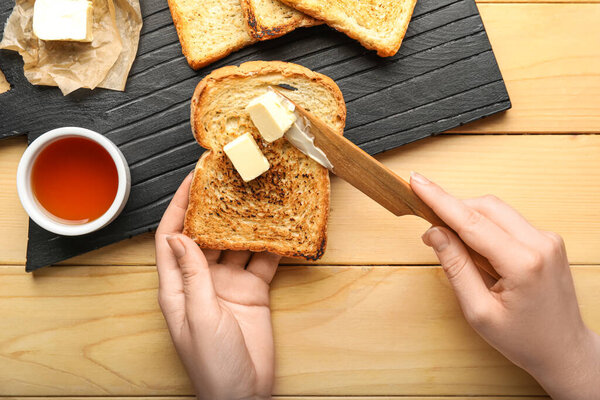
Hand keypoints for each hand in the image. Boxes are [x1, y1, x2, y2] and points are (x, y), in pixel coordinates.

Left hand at [155, 173, 280, 399]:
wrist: (244, 394)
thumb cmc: (212, 365)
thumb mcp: (199, 317)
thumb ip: (192, 276)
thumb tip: (179, 236)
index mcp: (177, 287)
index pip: (171, 238)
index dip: (178, 208)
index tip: (191, 181)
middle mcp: (201, 281)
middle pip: (205, 236)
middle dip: (216, 209)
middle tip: (230, 181)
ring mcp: (228, 285)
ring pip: (235, 245)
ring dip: (245, 224)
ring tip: (257, 197)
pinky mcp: (253, 292)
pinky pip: (261, 262)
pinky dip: (271, 246)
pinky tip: (280, 230)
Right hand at [410, 172, 599, 399]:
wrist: (563, 350)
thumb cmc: (524, 339)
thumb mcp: (479, 311)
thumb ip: (455, 267)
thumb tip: (435, 233)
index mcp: (524, 263)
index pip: (471, 221)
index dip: (439, 200)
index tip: (417, 182)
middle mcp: (541, 243)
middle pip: (485, 207)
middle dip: (452, 209)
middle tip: (428, 226)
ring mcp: (548, 239)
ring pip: (496, 211)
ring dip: (468, 219)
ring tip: (453, 246)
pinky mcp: (547, 240)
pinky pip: (507, 221)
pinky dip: (484, 228)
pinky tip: (478, 252)